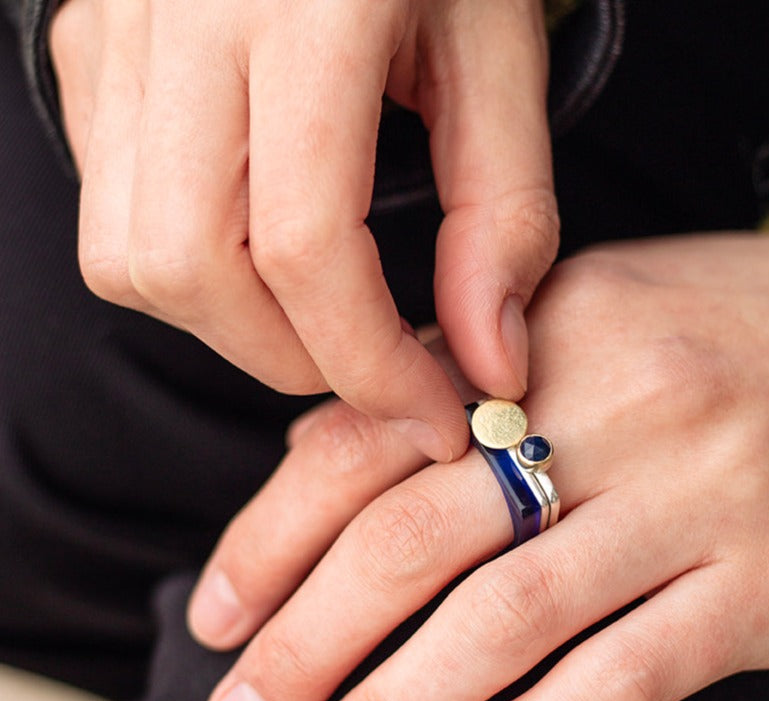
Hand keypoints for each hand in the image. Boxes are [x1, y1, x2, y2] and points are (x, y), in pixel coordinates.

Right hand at [47, 0, 557, 461]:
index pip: (305, 246)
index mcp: (302, 6)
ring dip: (234, 325)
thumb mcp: (497, 64)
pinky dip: (193, 273)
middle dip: (290, 357)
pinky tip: (258, 246)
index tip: (430, 414)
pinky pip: (115, 218)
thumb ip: (501, 221)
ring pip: (132, 261)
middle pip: (192, 270)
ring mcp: (115, 35)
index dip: (369, 364)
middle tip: (370, 362)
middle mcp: (180, 18)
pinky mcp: (90, 55)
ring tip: (317, 309)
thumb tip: (489, 366)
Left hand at [188, 232, 768, 700]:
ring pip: (508, 622)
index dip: (274, 537)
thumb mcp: (572, 316)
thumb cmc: (703, 333)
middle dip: (310, 642)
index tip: (218, 614)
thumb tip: (318, 459)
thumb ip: (448, 384)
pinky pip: (625, 678)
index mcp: (541, 336)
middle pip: (418, 540)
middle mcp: (613, 411)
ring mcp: (694, 501)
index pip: (369, 441)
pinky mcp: (763, 588)